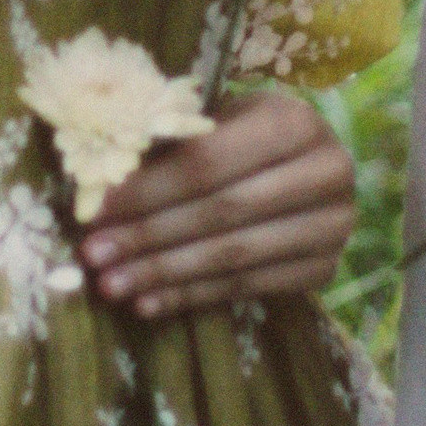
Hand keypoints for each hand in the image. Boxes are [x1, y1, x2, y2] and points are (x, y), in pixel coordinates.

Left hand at [79, 92, 355, 317]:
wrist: (311, 165)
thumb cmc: (250, 134)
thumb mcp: (219, 122)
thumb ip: (172, 147)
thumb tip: (97, 187)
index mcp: (294, 122)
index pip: (208, 163)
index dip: (148, 190)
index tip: (95, 211)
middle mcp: (325, 173)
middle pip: (220, 212)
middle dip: (149, 236)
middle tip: (94, 256)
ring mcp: (331, 226)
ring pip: (233, 256)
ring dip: (165, 274)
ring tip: (112, 286)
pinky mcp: (325, 269)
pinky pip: (247, 287)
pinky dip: (193, 296)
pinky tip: (150, 303)